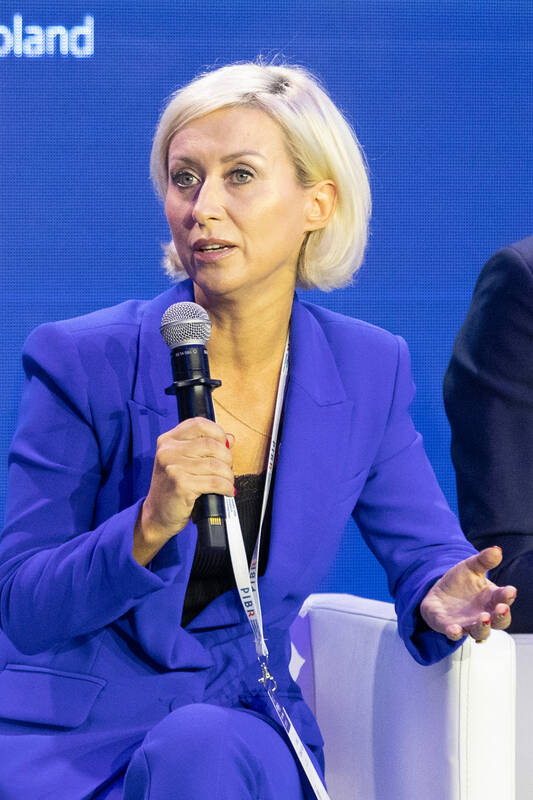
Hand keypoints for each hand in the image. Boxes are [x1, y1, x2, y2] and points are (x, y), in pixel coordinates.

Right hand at [134, 418, 234, 560]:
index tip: (224, 445)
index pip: (199, 424)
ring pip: (216, 464)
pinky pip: (215, 482)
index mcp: (168, 440)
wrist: (156, 515)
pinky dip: (226, 487)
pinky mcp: (181, 485)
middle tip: (226, 469)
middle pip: (211, 444)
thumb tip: (230, 438)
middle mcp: (168, 451)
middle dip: (226, 458)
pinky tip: (227, 491)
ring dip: (228, 475)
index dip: (218, 433)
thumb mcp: (183, 462)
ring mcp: (173, 467)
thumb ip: (204, 447)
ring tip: (227, 482)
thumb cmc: (172, 489)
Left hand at [420, 546, 516, 642]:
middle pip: (499, 621)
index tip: (510, 590)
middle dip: (501, 616)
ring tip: (483, 618)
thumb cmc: (461, 582)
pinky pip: (454, 633)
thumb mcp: (471, 567)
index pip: (504, 600)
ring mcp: (467, 623)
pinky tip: (455, 629)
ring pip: (480, 631)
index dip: (507, 596)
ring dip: (482, 626)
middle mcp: (483, 615)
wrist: (439, 593)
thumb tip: (497, 550)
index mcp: (492, 599)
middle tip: (501, 608)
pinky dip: (455, 632)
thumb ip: (484, 560)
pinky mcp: (449, 627)